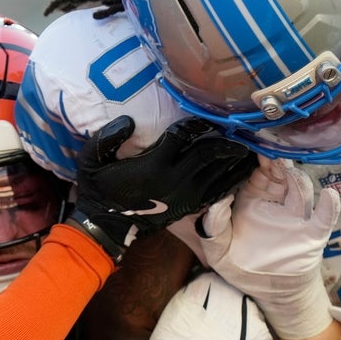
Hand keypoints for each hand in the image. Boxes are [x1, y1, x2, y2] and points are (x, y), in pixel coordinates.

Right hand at [70, 115, 255, 260]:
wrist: (106, 225)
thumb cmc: (99, 190)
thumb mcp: (91, 161)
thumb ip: (106, 138)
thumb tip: (129, 121)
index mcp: (153, 165)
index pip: (183, 135)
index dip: (197, 122)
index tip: (207, 114)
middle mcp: (173, 179)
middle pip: (209, 153)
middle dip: (227, 140)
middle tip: (242, 129)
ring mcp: (184, 195)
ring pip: (218, 172)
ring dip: (235, 159)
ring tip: (249, 148)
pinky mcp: (188, 207)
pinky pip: (217, 192)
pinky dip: (230, 180)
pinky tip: (240, 171)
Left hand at [194, 156, 339, 339]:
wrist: (270, 293)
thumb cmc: (242, 267)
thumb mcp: (218, 251)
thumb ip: (214, 228)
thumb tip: (216, 203)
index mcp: (251, 201)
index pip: (255, 174)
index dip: (256, 162)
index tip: (253, 149)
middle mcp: (275, 203)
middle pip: (281, 175)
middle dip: (277, 164)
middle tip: (272, 154)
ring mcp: (296, 216)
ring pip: (301, 189)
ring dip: (297, 180)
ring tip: (290, 173)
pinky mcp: (313, 233)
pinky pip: (324, 217)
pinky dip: (329, 206)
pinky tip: (329, 196)